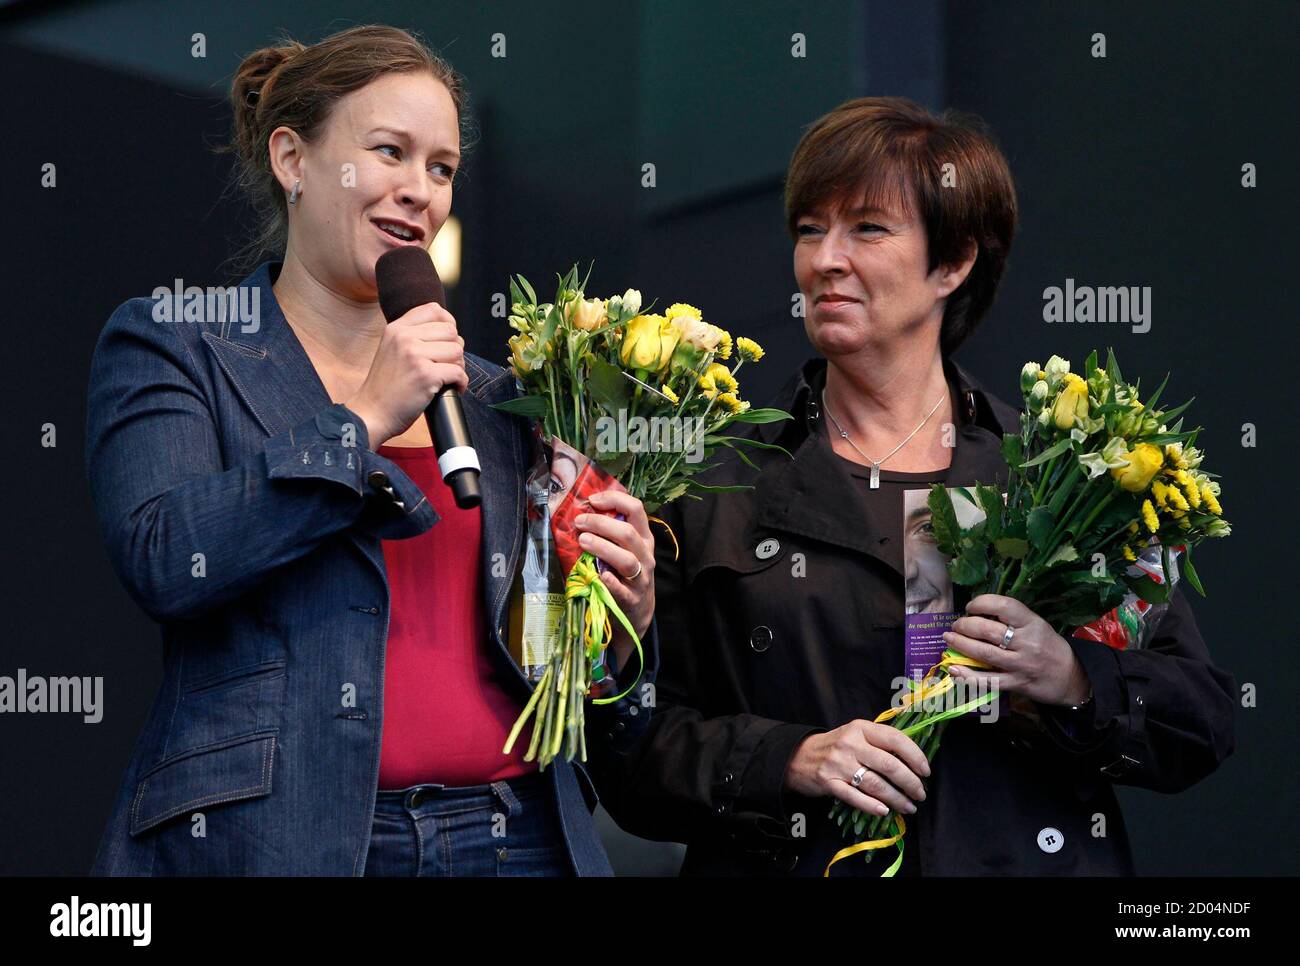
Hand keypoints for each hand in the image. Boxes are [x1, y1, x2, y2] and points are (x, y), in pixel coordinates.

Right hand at [344, 302, 468, 446]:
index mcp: (396, 328)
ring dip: (458, 366)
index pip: (434, 309)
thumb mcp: (391, 349)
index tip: (447, 340)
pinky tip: (451, 388)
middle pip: (451, 331)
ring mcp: (415, 355)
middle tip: (445, 365)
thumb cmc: (385, 387)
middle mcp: (405, 337)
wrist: (371, 413)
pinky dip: (460, 383)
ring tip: (445, 377)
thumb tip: (448, 329)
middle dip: (454, 350)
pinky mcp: (426, 375)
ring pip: (457, 351)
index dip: (448, 324)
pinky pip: (459, 372)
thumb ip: (412, 336)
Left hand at [574, 490, 655, 671]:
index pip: (636, 509)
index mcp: (644, 537)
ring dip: (603, 547)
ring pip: (626, 560)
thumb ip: (612, 531)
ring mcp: (641, 578)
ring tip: (583, 541)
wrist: (638, 609)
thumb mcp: (626, 548)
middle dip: (601, 524)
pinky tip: (599, 575)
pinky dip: (611, 582)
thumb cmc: (626, 573)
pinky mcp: (632, 599)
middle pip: (627, 533)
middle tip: (579, 522)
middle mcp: (646, 555)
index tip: (593, 500)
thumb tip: (584, 510)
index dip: (614, 500)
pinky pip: (622, 590)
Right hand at [784, 720, 929, 816]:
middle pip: (889, 765)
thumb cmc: (835, 746)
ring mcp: (838, 764)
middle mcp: (850, 744)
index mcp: (861, 728)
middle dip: (910, 783)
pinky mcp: (828, 782)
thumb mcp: (856, 734)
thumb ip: (880, 742)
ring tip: (909, 807)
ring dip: (897, 799)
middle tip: (920, 794)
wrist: (798, 756)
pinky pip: (855, 797)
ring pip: (876, 784)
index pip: (895, 739)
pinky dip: (872, 806)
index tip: (926, 771)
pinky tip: (884, 811)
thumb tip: (914, 760)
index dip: (915, 756)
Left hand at [943, 594, 1092, 706]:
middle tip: (956, 625)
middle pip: (988, 630)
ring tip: (949, 639)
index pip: (1004, 606)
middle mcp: (1027, 643)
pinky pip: (988, 681)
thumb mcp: (1037, 626)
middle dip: (965, 625)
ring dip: (961, 645)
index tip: (970, 606)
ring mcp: (1021, 665)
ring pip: (984, 653)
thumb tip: (979, 614)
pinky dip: (968, 675)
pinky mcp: (1016, 684)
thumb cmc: (1049, 647)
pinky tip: (954, 669)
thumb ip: (1012, 620)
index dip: (982, 603)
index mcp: (1032, 623)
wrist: (1072, 678)